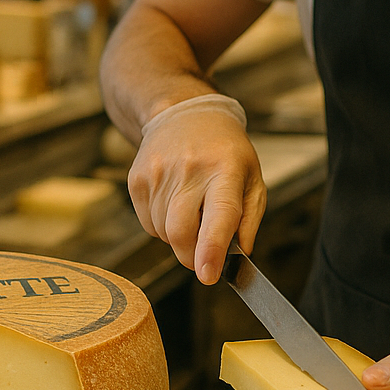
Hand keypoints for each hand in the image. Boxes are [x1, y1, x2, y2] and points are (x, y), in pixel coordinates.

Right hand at [127, 106, 265, 282]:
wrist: (184, 114)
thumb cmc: (225, 151)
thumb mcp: (252, 179)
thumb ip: (249, 220)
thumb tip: (238, 255)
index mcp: (225, 170)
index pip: (219, 215)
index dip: (212, 249)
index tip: (208, 275)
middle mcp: (189, 170)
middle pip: (181, 232)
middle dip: (192, 257)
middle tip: (204, 257)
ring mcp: (158, 173)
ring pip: (163, 233)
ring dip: (179, 238)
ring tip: (191, 209)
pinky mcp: (137, 180)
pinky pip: (148, 224)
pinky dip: (162, 227)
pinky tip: (174, 203)